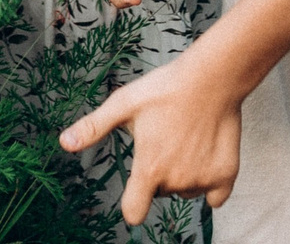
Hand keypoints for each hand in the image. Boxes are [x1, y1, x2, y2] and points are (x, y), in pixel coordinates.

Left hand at [59, 46, 246, 223]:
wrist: (213, 77)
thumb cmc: (166, 87)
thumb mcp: (123, 103)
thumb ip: (94, 127)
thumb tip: (64, 142)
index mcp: (149, 168)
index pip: (134, 212)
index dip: (133, 205)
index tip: (137, 192)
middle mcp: (175, 180)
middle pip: (161, 192)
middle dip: (160, 173)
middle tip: (165, 138)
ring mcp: (202, 179)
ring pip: (186, 190)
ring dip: (184, 174)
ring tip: (186, 139)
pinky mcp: (225, 175)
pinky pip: (216, 196)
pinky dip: (211, 182)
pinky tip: (206, 154)